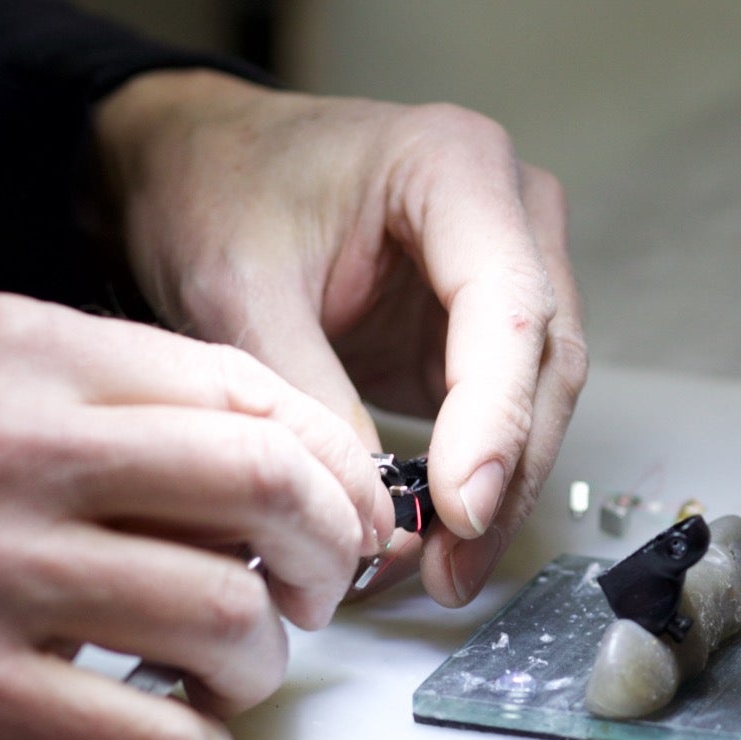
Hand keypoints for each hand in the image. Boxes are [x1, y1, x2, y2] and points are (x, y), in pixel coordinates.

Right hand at [0, 294, 392, 739]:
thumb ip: (83, 384)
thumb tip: (249, 443)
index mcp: (17, 351)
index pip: (241, 389)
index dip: (325, 460)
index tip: (338, 506)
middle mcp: (14, 449)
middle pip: (262, 487)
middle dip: (320, 551)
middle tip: (309, 588)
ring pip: (224, 618)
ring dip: (257, 661)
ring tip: (225, 670)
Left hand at [94, 70, 585, 605]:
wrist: (196, 166)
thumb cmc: (218, 188)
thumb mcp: (240, 287)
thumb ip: (307, 392)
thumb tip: (367, 512)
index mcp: (455, 166)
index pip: (507, 305)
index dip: (494, 415)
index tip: (460, 507)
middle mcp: (508, 212)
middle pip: (544, 360)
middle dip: (504, 473)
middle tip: (450, 568)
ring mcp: (507, 270)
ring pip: (539, 398)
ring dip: (498, 491)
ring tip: (440, 573)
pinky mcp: (481, 330)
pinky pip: (502, 415)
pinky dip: (472, 481)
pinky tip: (432, 543)